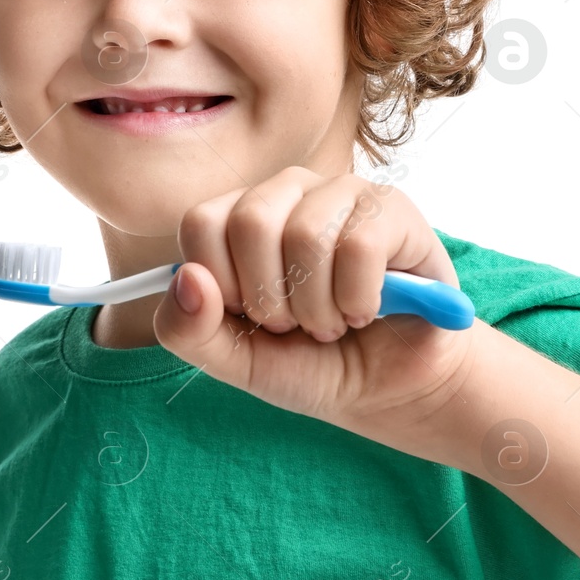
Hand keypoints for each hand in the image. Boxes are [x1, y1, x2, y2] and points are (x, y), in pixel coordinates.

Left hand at [151, 166, 479, 444]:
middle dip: (272, 300)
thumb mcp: (237, 362)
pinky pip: (359, 247)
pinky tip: (366, 311)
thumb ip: (189, 331)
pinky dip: (357, 300)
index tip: (252, 318)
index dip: (223, 287)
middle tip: (296, 324)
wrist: (388, 388)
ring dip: (319, 308)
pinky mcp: (392, 209)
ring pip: (307, 235)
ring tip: (333, 323)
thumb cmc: (313, 363)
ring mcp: (341, 194)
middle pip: (251, 221)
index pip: (201, 224)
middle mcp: (289, 192)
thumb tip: (187, 279)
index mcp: (241, 217)